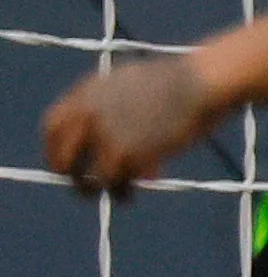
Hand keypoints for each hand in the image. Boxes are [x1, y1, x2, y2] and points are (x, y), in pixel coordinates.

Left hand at [41, 52, 221, 198]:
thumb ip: (105, 104)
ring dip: (98, 190)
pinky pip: (115, 183)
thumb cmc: (180, 80)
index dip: (54, 149)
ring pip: (89, 176)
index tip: (66, 163)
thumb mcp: (131, 82)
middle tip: (86, 188)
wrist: (205, 81)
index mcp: (88, 92)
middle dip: (73, 176)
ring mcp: (105, 133)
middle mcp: (89, 112)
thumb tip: (90, 132)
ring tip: (119, 194)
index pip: (52, 126)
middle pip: (64, 157)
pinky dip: (122, 193)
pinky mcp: (125, 153)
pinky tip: (131, 195)